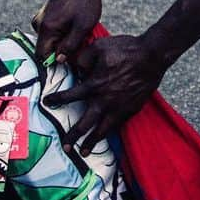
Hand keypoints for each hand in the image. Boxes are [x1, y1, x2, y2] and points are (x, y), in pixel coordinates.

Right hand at [32, 0, 102, 63]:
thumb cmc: (86, 4)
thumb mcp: (82, 28)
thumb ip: (69, 46)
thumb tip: (58, 60)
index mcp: (46, 27)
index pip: (41, 55)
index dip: (53, 61)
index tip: (67, 60)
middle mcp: (39, 21)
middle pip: (44, 46)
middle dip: (58, 49)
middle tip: (77, 44)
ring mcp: (42, 15)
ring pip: (48, 37)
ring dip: (61, 39)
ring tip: (77, 33)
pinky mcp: (46, 11)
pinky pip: (50, 28)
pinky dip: (60, 31)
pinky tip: (73, 25)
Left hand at [44, 35, 164, 155]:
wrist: (152, 56)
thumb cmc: (125, 49)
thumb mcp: (99, 46)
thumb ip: (83, 58)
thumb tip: (76, 67)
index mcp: (95, 85)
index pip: (71, 96)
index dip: (57, 99)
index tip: (47, 102)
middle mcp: (105, 100)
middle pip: (85, 123)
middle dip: (73, 136)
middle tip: (65, 147)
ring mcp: (120, 107)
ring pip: (103, 130)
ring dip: (92, 142)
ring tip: (84, 153)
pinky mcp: (132, 108)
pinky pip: (118, 125)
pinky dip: (109, 132)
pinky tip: (105, 136)